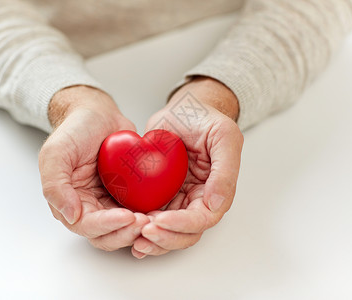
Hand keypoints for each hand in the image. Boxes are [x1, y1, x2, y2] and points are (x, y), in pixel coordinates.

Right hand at [39, 86, 148, 250]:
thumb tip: (70, 215)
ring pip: (124, 229)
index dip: (107, 225)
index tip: (127, 216)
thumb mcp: (55, 153)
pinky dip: (148, 216)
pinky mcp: (127, 195)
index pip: (87, 225)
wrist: (97, 114)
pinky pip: (138, 211)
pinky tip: (161, 212)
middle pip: (107, 235)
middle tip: (145, 221)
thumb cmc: (74, 130)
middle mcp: (89, 207)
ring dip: (138, 229)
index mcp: (68, 202)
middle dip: (126, 232)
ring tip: (155, 219)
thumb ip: (54, 185)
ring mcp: (109, 202)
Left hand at [132, 77, 243, 257]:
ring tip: (135, 239)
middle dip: (165, 238)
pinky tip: (127, 230)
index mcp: (215, 190)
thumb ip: (225, 172)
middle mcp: (196, 199)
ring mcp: (176, 198)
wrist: (182, 108)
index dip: (182, 225)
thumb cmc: (204, 119)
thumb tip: (216, 205)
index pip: (202, 219)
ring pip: (167, 231)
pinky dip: (139, 227)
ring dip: (152, 240)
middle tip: (144, 233)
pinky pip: (149, 216)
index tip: (161, 221)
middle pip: (185, 233)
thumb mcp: (223, 137)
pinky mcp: (157, 194)